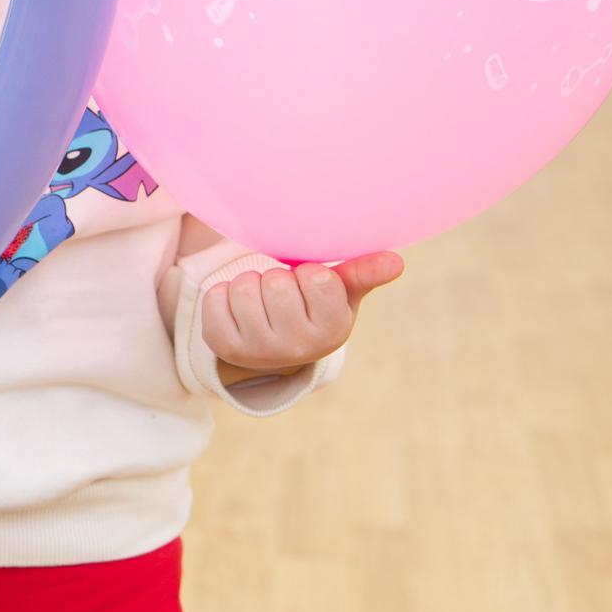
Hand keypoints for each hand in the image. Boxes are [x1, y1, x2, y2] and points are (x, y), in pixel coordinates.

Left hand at [202, 252, 403, 381]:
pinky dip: (223, 294)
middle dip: (278, 278)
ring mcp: (257, 350)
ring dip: (250, 284)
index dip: (309, 275)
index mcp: (332, 331)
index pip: (316, 278)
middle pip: (276, 282)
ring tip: (261, 301)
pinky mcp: (222, 344)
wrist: (273, 350)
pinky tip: (238, 310)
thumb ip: (364, 274)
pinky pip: (214, 297)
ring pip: (244, 286)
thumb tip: (397, 261)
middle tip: (283, 296)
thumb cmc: (312, 311)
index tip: (310, 289)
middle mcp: (296, 347)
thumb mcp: (341, 295)